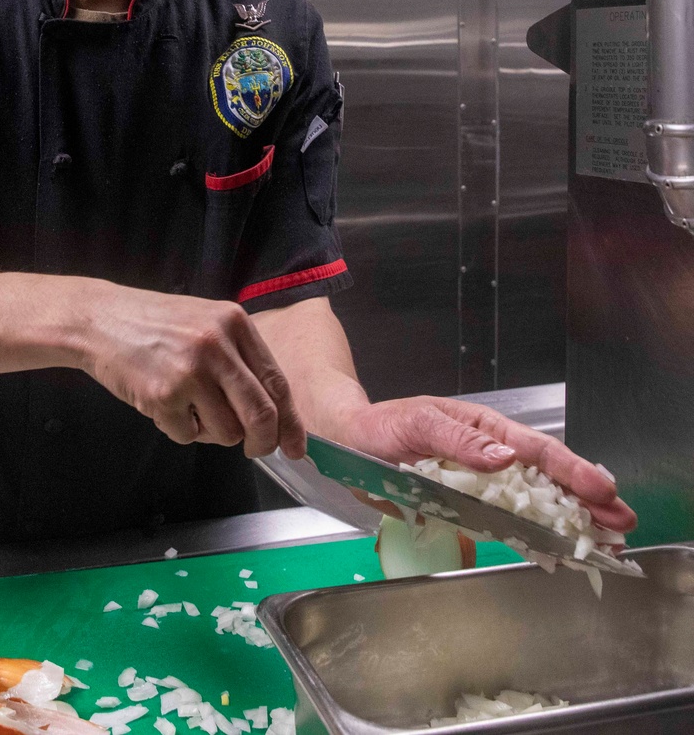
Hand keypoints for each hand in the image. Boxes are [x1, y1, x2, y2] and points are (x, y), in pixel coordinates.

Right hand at [76, 282, 306, 459]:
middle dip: (262, 442)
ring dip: (211, 433)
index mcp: (235, 323)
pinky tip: (163, 403)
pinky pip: (188, 436)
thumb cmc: (156, 324)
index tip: (296, 446)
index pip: (276, 382)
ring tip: (189, 407)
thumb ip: (239, 358)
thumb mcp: (207, 324)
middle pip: (260, 414)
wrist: (101, 319)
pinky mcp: (163, 396)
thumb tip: (273, 412)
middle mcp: (217, 345)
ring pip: (226, 433)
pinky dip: (179, 429)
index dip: (290, 421)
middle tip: (254, 449)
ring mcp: (190, 371)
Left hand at [339, 396, 636, 534]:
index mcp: (482, 428)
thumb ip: (459, 441)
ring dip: (569, 517)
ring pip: (532, 500)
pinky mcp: (466, 503)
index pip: (534, 449)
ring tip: (605, 536)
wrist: (348, 441)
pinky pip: (506, 519)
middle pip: (545, 477)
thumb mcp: (418, 424)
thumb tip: (504, 456)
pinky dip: (535, 532)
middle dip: (585, 497)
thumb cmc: (381, 425)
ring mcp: (479, 481)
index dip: (570, 470)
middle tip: (622, 521)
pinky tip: (559, 545)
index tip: (601, 489)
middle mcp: (487, 454)